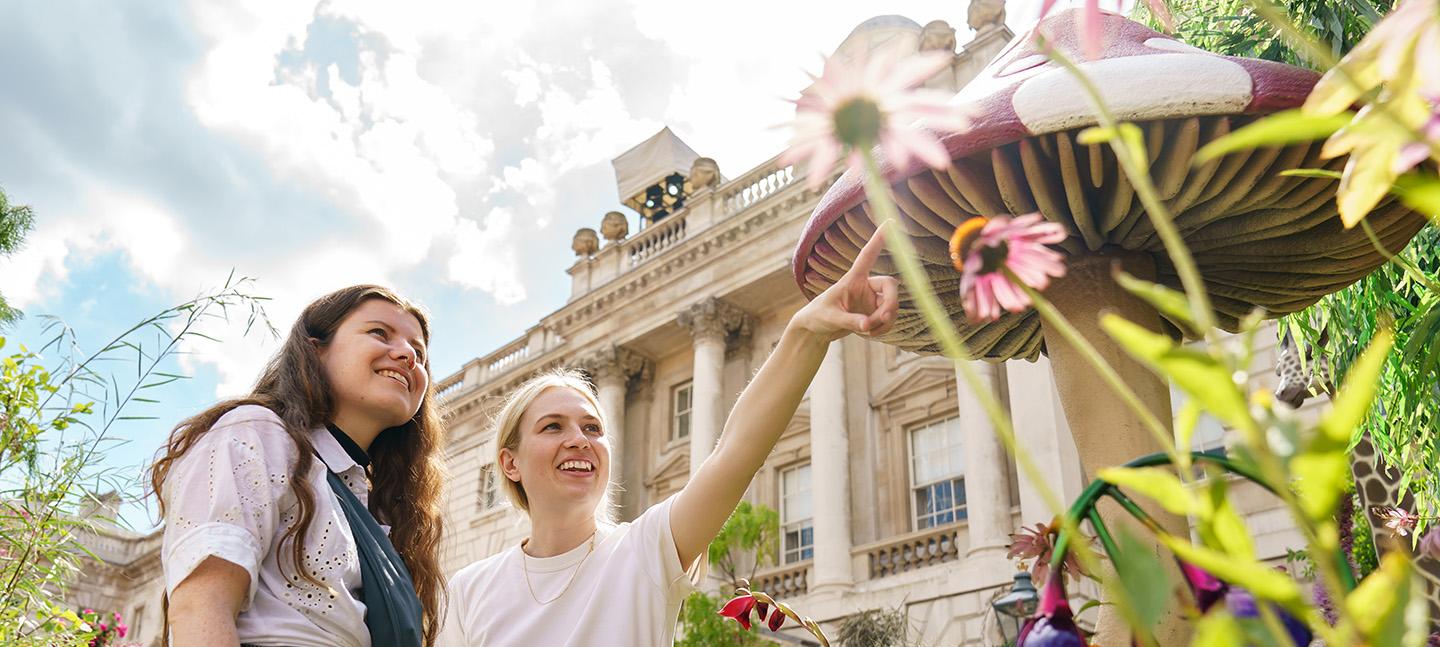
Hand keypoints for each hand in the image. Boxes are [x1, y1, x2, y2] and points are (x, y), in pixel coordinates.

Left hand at [793, 224, 899, 341]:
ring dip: (885, 321)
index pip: (867, 256)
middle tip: (883, 319)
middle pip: (891, 285)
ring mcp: (872, 300)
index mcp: (852, 279)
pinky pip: (889, 320)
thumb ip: (849, 321)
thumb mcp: (830, 318)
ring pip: (892, 306)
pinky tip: (868, 333)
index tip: (891, 221)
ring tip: (867, 331)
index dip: (879, 239)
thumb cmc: (817, 317)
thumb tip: (867, 325)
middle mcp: (865, 286)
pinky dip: (882, 328)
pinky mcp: (875, 313)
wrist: (816, 330)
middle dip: (891, 303)